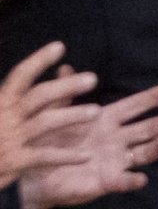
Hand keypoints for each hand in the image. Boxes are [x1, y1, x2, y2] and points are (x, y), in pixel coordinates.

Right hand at [0, 42, 101, 189]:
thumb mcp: (1, 114)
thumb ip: (21, 97)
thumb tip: (48, 73)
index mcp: (1, 102)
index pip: (20, 76)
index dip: (39, 60)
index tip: (60, 47)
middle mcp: (5, 116)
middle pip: (39, 96)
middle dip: (66, 86)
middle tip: (93, 79)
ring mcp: (10, 138)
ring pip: (44, 123)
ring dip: (72, 116)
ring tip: (97, 112)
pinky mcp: (15, 162)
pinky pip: (44, 156)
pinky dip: (65, 156)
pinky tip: (86, 156)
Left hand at [20, 73, 157, 208]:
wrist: (34, 172)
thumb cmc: (49, 141)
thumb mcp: (54, 114)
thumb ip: (63, 95)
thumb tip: (66, 68)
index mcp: (106, 120)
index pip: (134, 107)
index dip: (152, 99)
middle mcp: (115, 140)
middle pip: (144, 130)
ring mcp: (113, 162)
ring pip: (141, 154)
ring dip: (155, 148)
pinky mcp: (105, 182)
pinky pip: (121, 182)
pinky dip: (131, 181)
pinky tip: (141, 178)